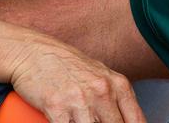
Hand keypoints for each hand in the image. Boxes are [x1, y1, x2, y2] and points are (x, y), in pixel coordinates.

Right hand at [2, 39, 144, 122]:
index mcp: (117, 84)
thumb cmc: (64, 64)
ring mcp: (80, 100)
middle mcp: (102, 91)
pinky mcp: (57, 107)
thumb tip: (128, 119)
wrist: (32, 52)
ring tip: (80, 122)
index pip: (136, 120)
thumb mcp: (99, 75)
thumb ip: (114, 96)